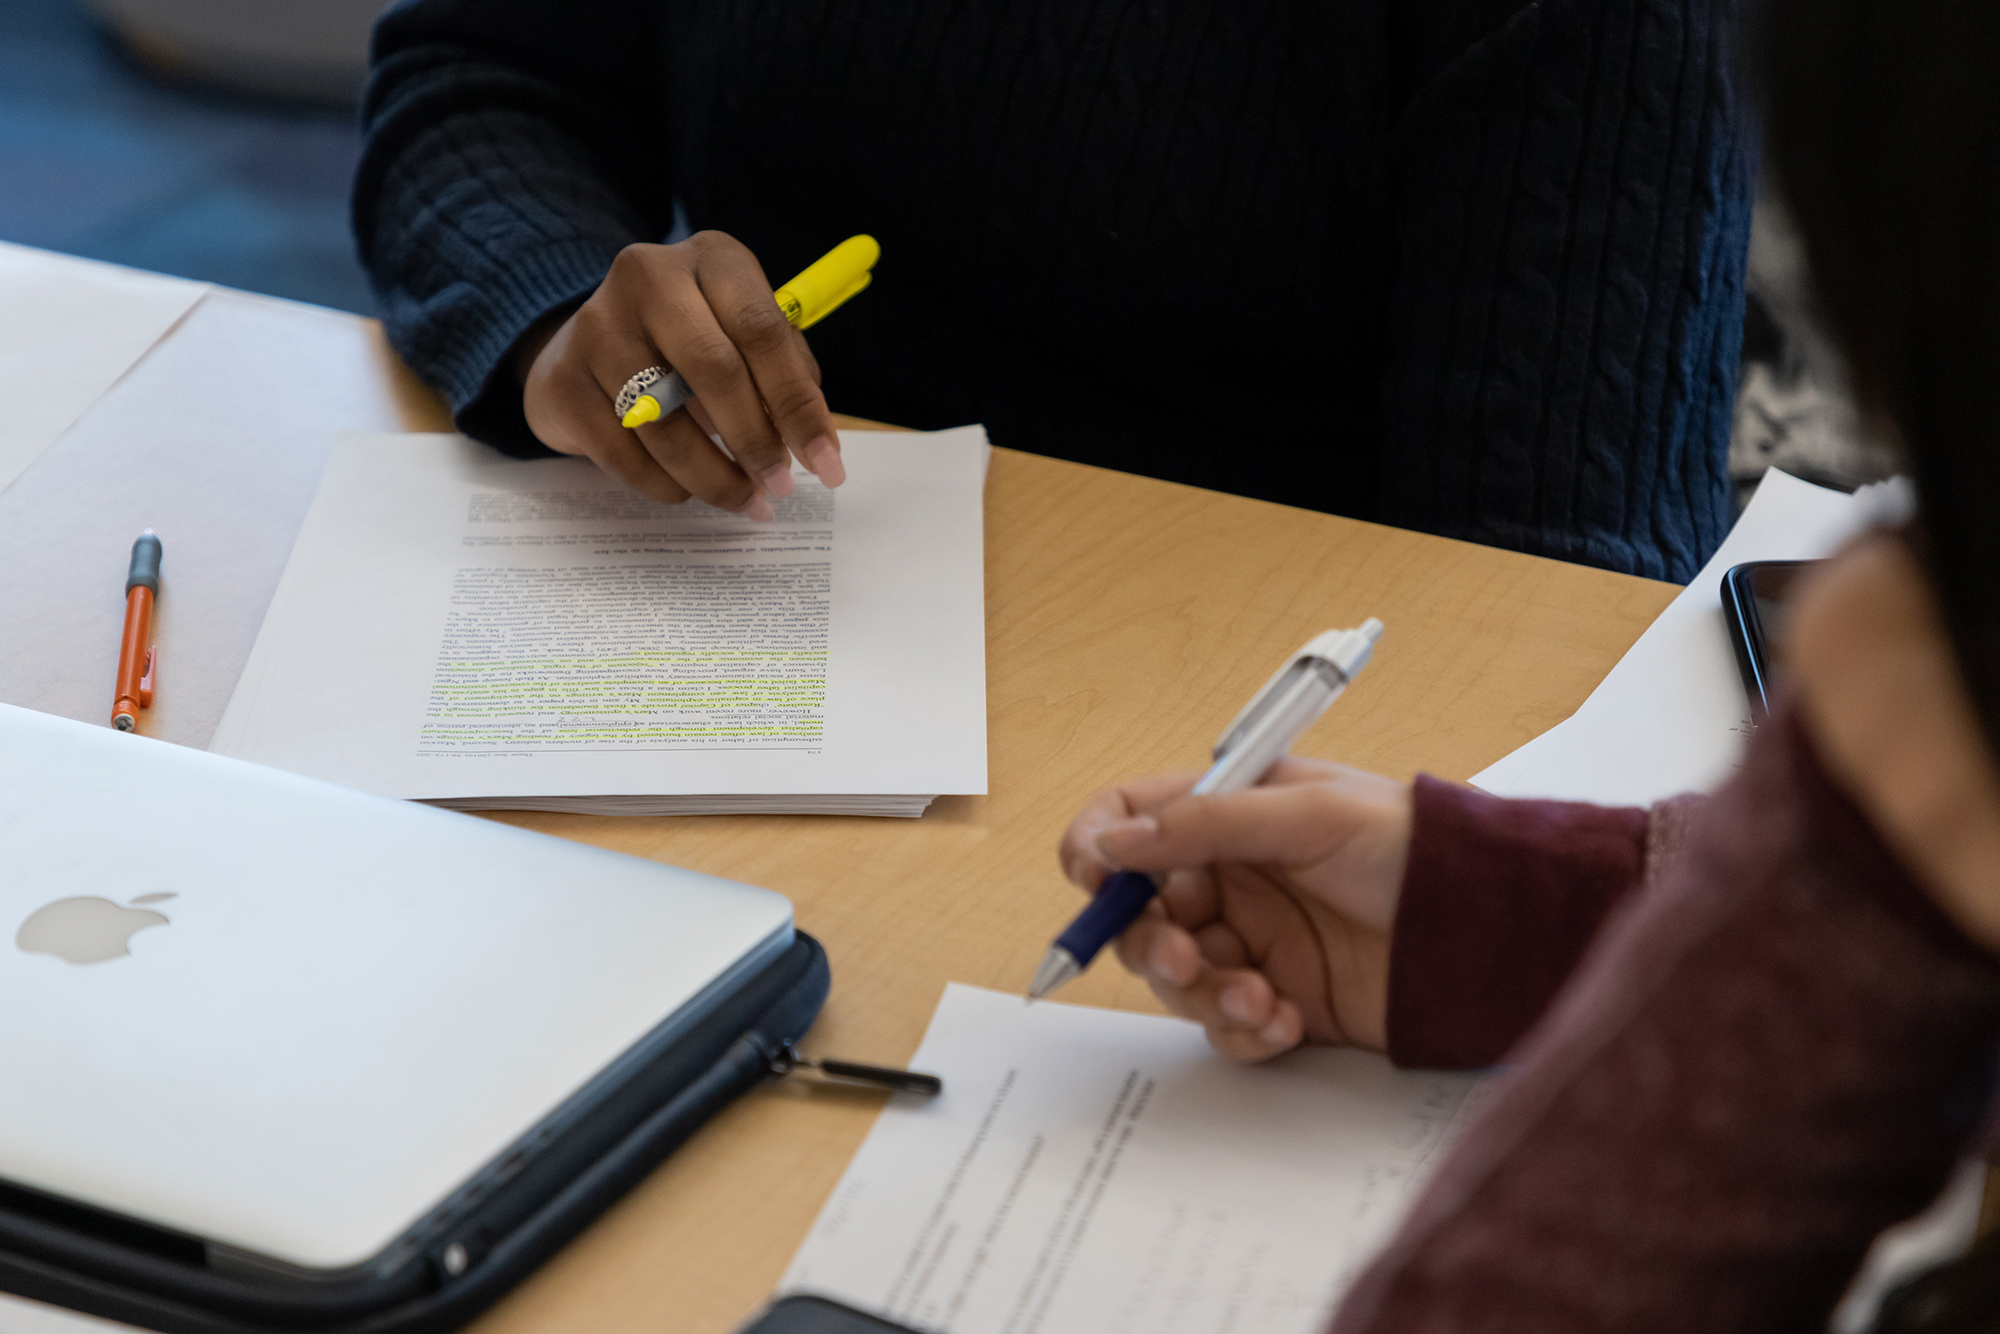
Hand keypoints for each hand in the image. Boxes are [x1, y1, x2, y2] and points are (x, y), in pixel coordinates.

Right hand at [515, 233, 845, 515]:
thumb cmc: (688, 345)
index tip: (827, 465)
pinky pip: (624, 453)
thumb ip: (785, 376)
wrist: (583, 346)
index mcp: (711, 258)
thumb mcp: (742, 337)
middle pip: (714, 369)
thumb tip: (816, 445)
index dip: (799, 405)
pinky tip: (686, 489)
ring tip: (744, 500)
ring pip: (664, 422)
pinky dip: (666, 484)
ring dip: (714, 477)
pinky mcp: (564, 380)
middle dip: (756, 442)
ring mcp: (596, 326)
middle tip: (780, 488)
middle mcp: (648, 277)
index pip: (763, 331)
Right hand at [1058, 760, 1412, 1062]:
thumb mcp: (1310, 815)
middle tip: (1181, 959)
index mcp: (1231, 812)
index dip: (1099, 846)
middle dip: (1149, 940)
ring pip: (1176, 977)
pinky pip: (1225, 1026)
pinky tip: (1285, 1020)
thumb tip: (1113, 840)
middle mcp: (1232, 876)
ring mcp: (1253, 942)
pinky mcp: (1280, 1001)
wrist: (1495, 931)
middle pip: (1140, 911)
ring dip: (1203, 992)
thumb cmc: (1415, 847)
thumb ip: (1205, 824)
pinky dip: (1243, 1030)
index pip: (1132, 817)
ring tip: (1258, 997)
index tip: (1096, 879)